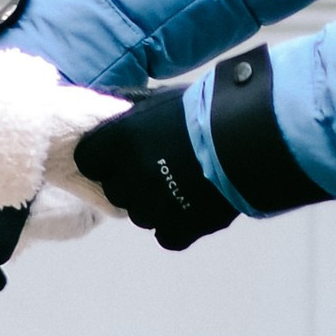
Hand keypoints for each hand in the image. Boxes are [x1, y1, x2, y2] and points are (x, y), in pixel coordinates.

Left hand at [71, 86, 238, 253]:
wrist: (246, 138)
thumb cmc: (203, 109)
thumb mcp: (160, 101)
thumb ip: (134, 116)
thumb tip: (120, 117)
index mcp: (117, 143)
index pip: (89, 159)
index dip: (105, 158)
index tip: (121, 155)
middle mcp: (128, 178)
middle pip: (116, 190)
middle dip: (132, 182)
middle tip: (160, 168)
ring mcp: (153, 208)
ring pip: (141, 214)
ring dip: (156, 204)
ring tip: (186, 186)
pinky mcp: (179, 229)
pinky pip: (166, 235)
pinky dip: (177, 225)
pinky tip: (194, 207)